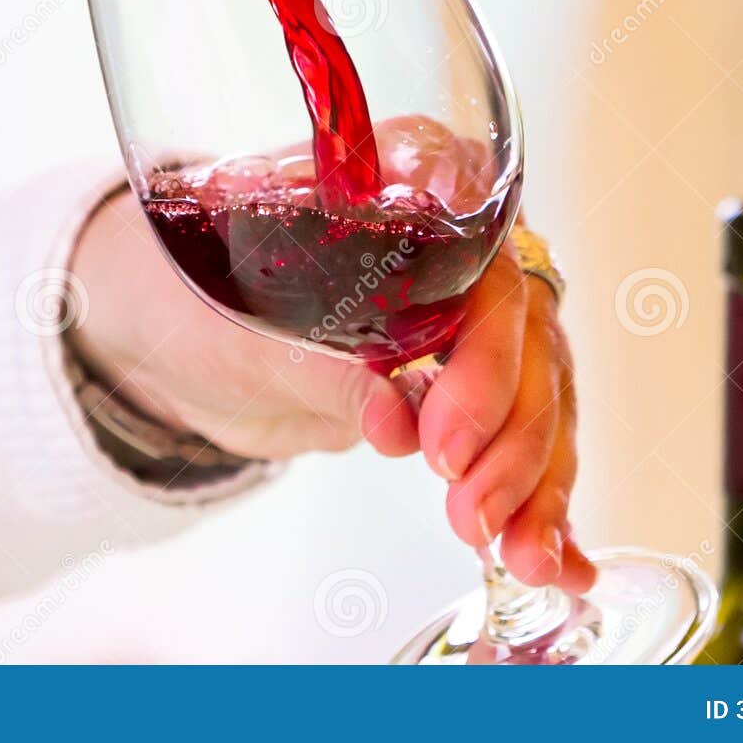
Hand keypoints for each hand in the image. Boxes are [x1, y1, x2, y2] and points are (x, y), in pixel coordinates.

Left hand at [67, 188, 595, 593]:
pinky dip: (545, 501)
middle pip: (525, 328)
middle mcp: (462, 240)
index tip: (445, 426)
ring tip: (518, 553)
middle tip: (465, 499)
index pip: (481, 251)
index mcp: (406, 180)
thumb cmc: (196, 295)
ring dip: (535, 476)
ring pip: (543, 389)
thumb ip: (323, 367)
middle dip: (508, 427)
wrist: (182, 338)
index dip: (482, 342)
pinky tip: (559, 561)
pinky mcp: (476, 386)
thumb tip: (396, 420)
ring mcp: (476, 315)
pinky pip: (532, 436)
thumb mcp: (242, 330)